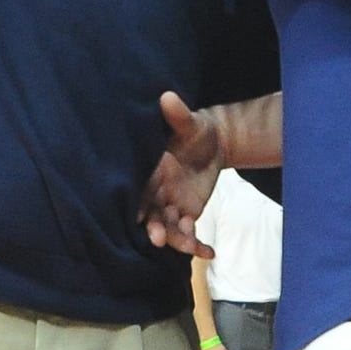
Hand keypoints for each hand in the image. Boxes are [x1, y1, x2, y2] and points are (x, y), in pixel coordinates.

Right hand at [141, 92, 225, 254]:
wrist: (213, 143)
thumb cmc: (196, 130)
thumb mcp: (190, 122)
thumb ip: (178, 115)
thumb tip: (168, 97)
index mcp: (150, 171)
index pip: (139, 189)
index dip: (137, 203)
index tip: (137, 215)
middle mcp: (155, 191)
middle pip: (149, 214)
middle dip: (153, 227)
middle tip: (159, 239)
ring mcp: (170, 206)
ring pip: (167, 228)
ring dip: (176, 240)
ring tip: (192, 247)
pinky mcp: (187, 214)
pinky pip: (188, 233)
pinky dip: (197, 245)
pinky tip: (209, 253)